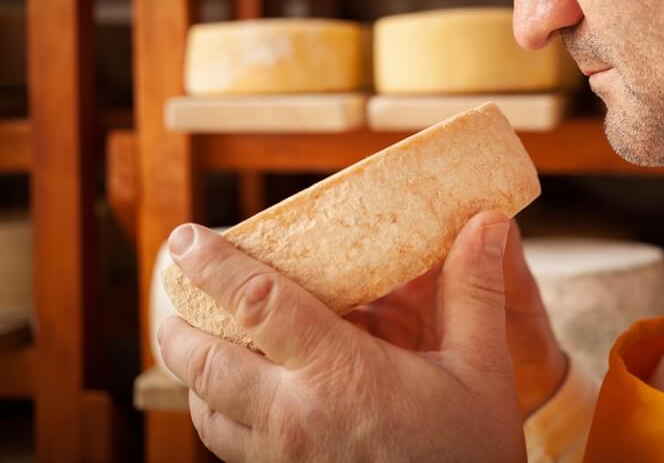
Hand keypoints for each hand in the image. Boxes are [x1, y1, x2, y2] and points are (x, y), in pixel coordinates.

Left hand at [158, 214, 531, 461]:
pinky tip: (241, 392)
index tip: (186, 238)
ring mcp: (281, 458)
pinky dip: (216, 408)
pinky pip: (225, 443)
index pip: (256, 305)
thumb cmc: (470, 453)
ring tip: (202, 337)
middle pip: (201, 361)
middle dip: (176, 322)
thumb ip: (475, 291)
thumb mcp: (482, 369)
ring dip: (193, 368)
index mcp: (339, 376)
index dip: (214, 266)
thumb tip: (488, 223)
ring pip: (203, 407)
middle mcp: (293, 417)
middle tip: (175, 290)